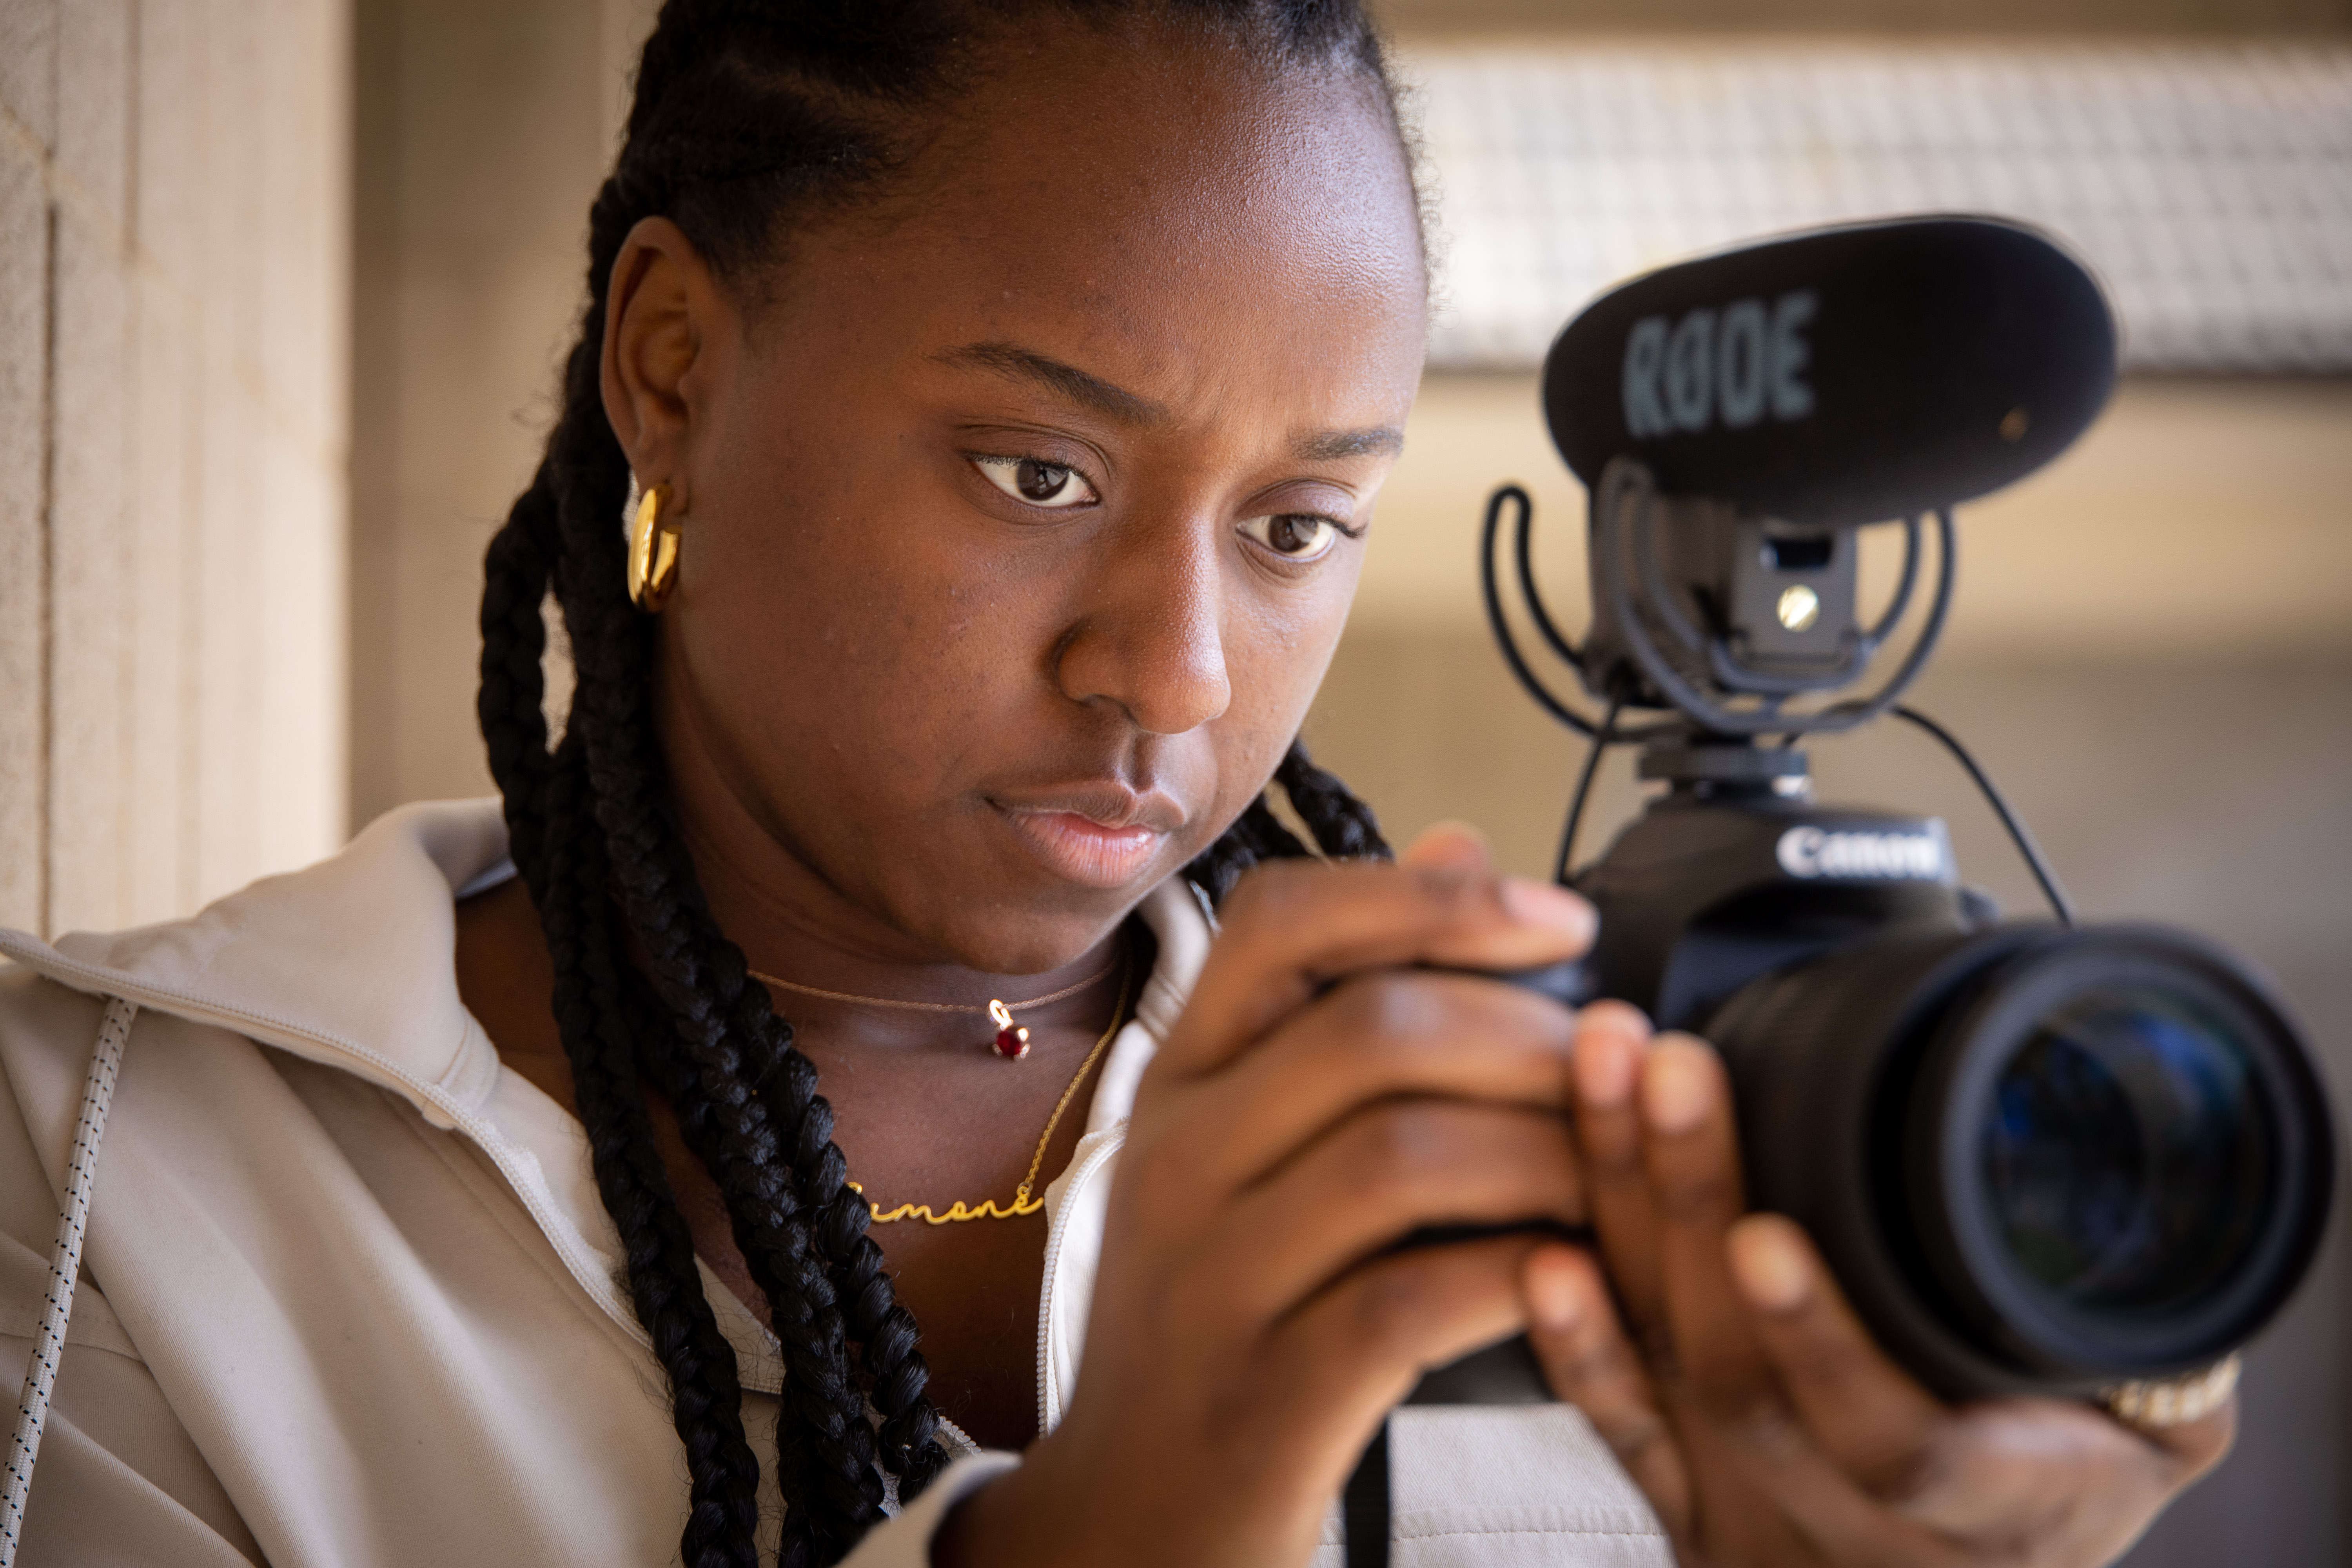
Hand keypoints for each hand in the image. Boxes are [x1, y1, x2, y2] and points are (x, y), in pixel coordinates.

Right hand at [937, 827, 1594, 1566]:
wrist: (1126, 1519)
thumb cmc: (1218, 1317)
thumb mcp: (1247, 1150)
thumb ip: (1345, 1002)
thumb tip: (1459, 843)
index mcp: (1178, 1082)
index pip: (1286, 923)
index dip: (1434, 897)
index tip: (1561, 921)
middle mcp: (1176, 1161)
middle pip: (1371, 1031)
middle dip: (1528, 1034)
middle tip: (1617, 1068)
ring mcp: (1210, 1280)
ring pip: (1403, 1158)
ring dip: (1543, 1154)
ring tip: (1611, 1174)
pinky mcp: (1266, 1396)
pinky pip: (1411, 1301)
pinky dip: (1516, 1277)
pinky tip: (1568, 1275)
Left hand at [1524, 1006, 2233, 1566]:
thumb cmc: (2064, 1498)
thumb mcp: (2155, 1434)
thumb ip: (2159, 1350)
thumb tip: (2172, 1223)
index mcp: (1976, 1504)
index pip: (1884, 1439)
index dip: (1820, 1341)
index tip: (1769, 1234)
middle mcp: (1843, 1522)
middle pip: (1739, 1370)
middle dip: (1691, 1196)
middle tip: (1663, 1062)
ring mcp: (1746, 1514)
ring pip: (1663, 1367)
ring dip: (1623, 1210)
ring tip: (1601, 1076)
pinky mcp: (1682, 1502)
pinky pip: (1614, 1426)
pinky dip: (1569, 1339)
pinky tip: (1540, 1248)